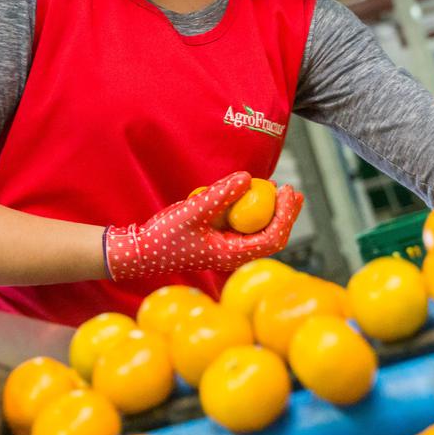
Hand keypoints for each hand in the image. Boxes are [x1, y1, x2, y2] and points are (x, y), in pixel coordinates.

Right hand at [104, 171, 303, 279]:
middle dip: (286, 214)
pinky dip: (251, 212)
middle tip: (292, 190)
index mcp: (233, 255)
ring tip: (276, 188)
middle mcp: (234, 255)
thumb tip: (247, 178)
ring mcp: (227, 249)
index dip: (286, 215)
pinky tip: (250, 192)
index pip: (273, 238)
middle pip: (272, 236)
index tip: (289, 191)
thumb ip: (220, 195)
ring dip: (271, 212)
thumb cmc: (164, 236)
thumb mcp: (194, 211)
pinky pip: (243, 227)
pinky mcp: (219, 241)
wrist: (141, 252)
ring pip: (259, 232)